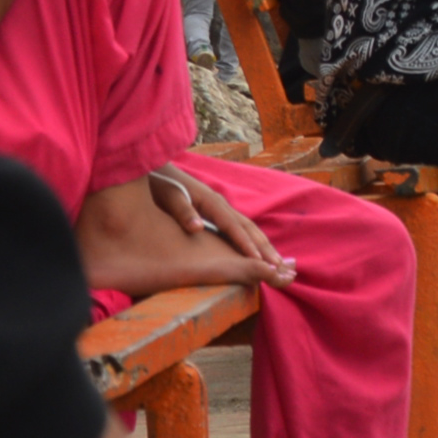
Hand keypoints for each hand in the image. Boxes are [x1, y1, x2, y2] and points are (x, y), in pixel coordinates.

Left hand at [148, 167, 291, 283]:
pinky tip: (255, 251)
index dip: (247, 245)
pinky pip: (239, 229)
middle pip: (249, 228)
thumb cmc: (162, 185)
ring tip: (276, 262)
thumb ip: (183, 212)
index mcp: (212, 203)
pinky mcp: (216, 213)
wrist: (156, 170)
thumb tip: (198, 228)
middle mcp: (222, 206)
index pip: (234, 228)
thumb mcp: (169, 197)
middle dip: (265, 248)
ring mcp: (220, 209)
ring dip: (263, 245)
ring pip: (248, 228)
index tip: (260, 263)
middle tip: (281, 267)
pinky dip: (252, 241)